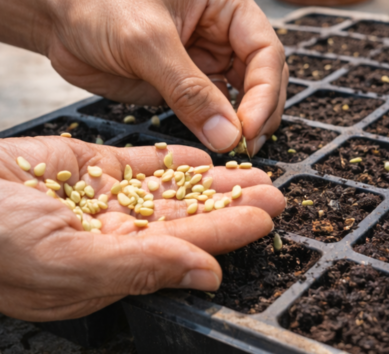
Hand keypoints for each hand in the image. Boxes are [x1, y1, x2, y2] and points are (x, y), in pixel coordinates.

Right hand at [0, 136, 285, 320]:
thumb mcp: (64, 262)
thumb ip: (140, 267)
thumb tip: (206, 276)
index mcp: (110, 268)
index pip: (184, 250)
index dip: (227, 233)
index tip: (268, 217)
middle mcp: (111, 237)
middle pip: (187, 221)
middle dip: (233, 207)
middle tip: (280, 193)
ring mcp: (98, 201)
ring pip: (170, 192)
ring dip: (214, 182)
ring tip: (257, 171)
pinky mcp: (84, 168)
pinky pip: (139, 165)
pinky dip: (172, 161)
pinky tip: (205, 156)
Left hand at [43, 0, 286, 153]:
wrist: (50, 8)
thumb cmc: (95, 2)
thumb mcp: (144, 42)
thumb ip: (189, 91)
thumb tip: (229, 136)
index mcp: (226, 0)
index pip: (266, 51)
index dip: (264, 93)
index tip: (247, 130)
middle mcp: (226, 26)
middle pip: (263, 75)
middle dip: (259, 111)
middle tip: (245, 148)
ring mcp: (208, 53)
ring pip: (243, 94)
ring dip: (242, 123)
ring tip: (235, 150)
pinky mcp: (188, 78)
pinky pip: (213, 106)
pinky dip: (217, 127)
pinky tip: (215, 143)